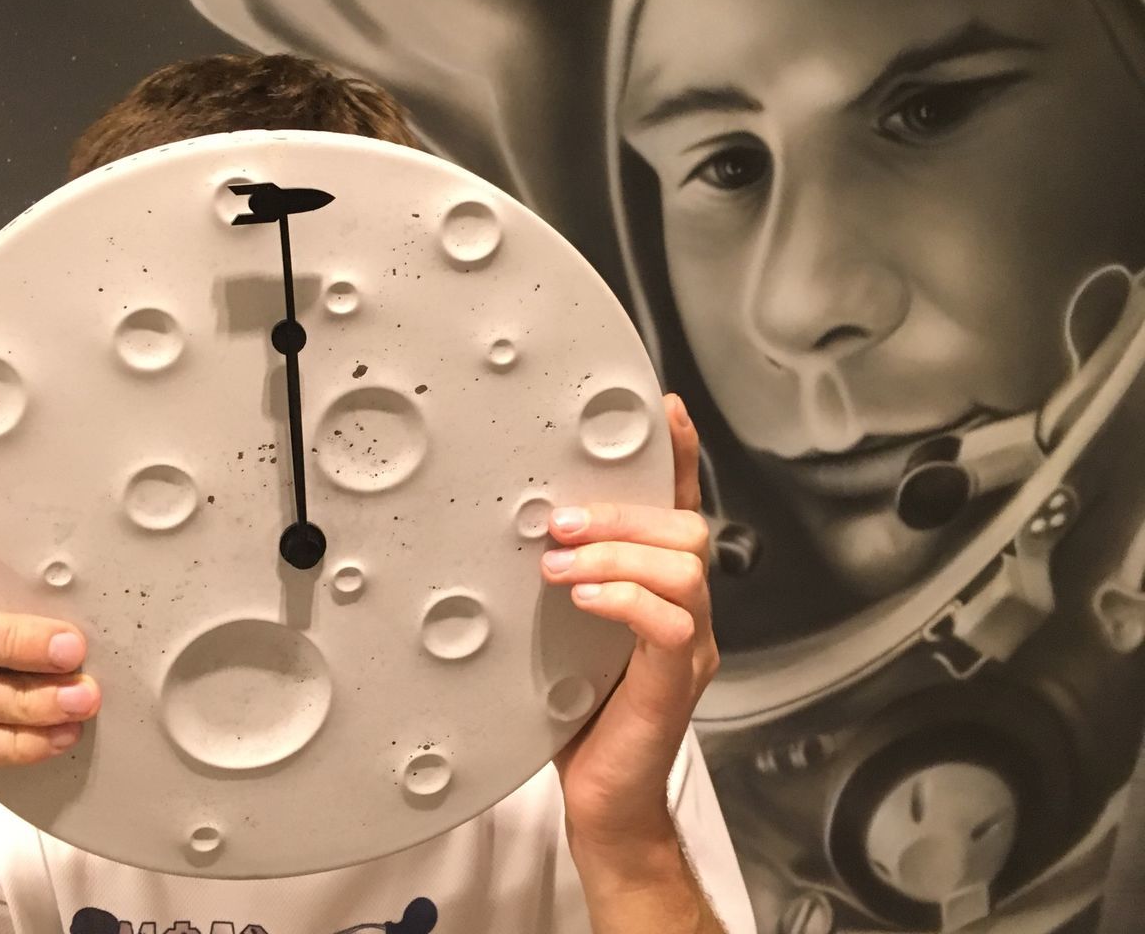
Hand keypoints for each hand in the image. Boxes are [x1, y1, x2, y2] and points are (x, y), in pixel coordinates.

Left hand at [545, 394, 717, 848]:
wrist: (603, 801)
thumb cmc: (579, 712)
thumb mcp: (564, 628)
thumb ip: (562, 580)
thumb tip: (521, 530)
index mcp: (660, 589)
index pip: (679, 509)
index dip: (679, 456)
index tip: (666, 408)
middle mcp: (685, 610)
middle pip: (687, 530)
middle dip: (624, 513)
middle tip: (564, 520)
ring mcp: (688, 646)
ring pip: (684, 569)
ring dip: (617, 554)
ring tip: (562, 565)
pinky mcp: (675, 683)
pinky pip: (671, 624)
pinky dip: (626, 599)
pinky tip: (585, 599)